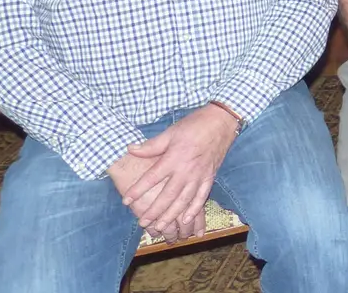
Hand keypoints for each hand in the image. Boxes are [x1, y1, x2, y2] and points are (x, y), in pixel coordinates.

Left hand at [120, 105, 238, 237]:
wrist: (221, 122)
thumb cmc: (194, 125)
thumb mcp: (170, 132)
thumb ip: (151, 145)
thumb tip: (131, 149)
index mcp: (174, 158)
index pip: (152, 178)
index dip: (138, 190)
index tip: (126, 200)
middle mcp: (186, 170)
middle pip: (167, 195)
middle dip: (154, 211)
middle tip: (143, 222)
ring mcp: (199, 176)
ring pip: (184, 200)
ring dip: (172, 215)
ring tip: (160, 226)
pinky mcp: (210, 177)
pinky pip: (201, 197)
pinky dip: (194, 209)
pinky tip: (186, 219)